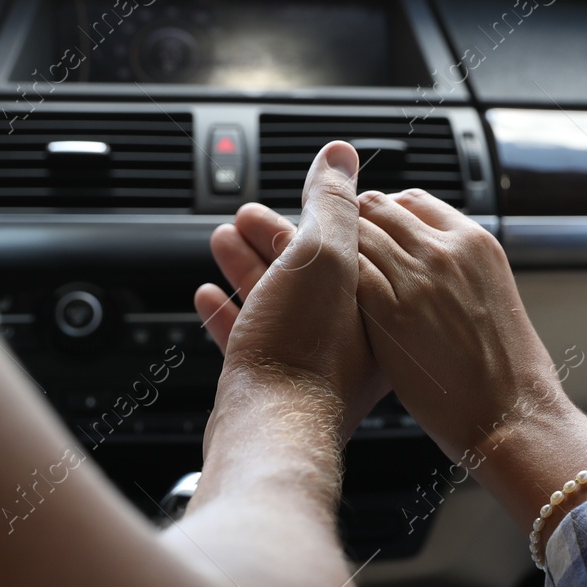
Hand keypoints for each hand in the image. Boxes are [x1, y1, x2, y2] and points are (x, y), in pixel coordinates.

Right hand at [196, 142, 387, 442]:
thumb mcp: (323, 255)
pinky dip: (230, 312)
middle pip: (311, 271)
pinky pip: (253, 340)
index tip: (283, 196)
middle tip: (243, 217)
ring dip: (248, 267)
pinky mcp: (276, 387)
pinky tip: (209, 296)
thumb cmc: (305, 350)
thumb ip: (332, 203)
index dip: (310, 214)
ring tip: (222, 241)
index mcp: (377, 302)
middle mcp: (355, 337)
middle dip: (272, 238)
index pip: (350, 243)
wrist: (270, 430)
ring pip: (279, 302)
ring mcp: (315, 364)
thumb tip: (340, 157)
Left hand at [353, 189, 562, 459]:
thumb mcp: (494, 299)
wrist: (511, 415)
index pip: (413, 200)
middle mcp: (447, 249)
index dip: (386, 217)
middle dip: (355, 229)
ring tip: (331, 283)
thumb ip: (461, 274)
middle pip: (379, 207)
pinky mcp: (391, 310)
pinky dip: (333, 280)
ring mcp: (418, 277)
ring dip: (339, 254)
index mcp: (477, 242)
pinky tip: (332, 304)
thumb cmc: (507, 376)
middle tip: (343, 260)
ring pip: (356, 233)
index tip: (375, 238)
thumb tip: (437, 274)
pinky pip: (347, 271)